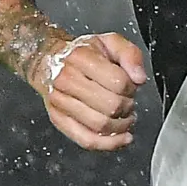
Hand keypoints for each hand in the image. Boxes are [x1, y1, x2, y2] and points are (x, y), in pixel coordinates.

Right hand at [27, 32, 146, 151]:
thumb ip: (130, 55)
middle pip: (110, 106)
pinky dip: (107, 144)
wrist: (47, 60)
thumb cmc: (82, 53)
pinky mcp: (59, 119)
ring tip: (126, 118)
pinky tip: (122, 139)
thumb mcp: (110, 42)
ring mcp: (61, 103)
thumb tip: (139, 78)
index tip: (132, 86)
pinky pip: (85, 139)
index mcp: (81, 59)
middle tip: (130, 103)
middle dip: (128, 107)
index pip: (117, 82)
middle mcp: (67, 81)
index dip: (132, 87)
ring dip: (121, 126)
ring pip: (99, 125)